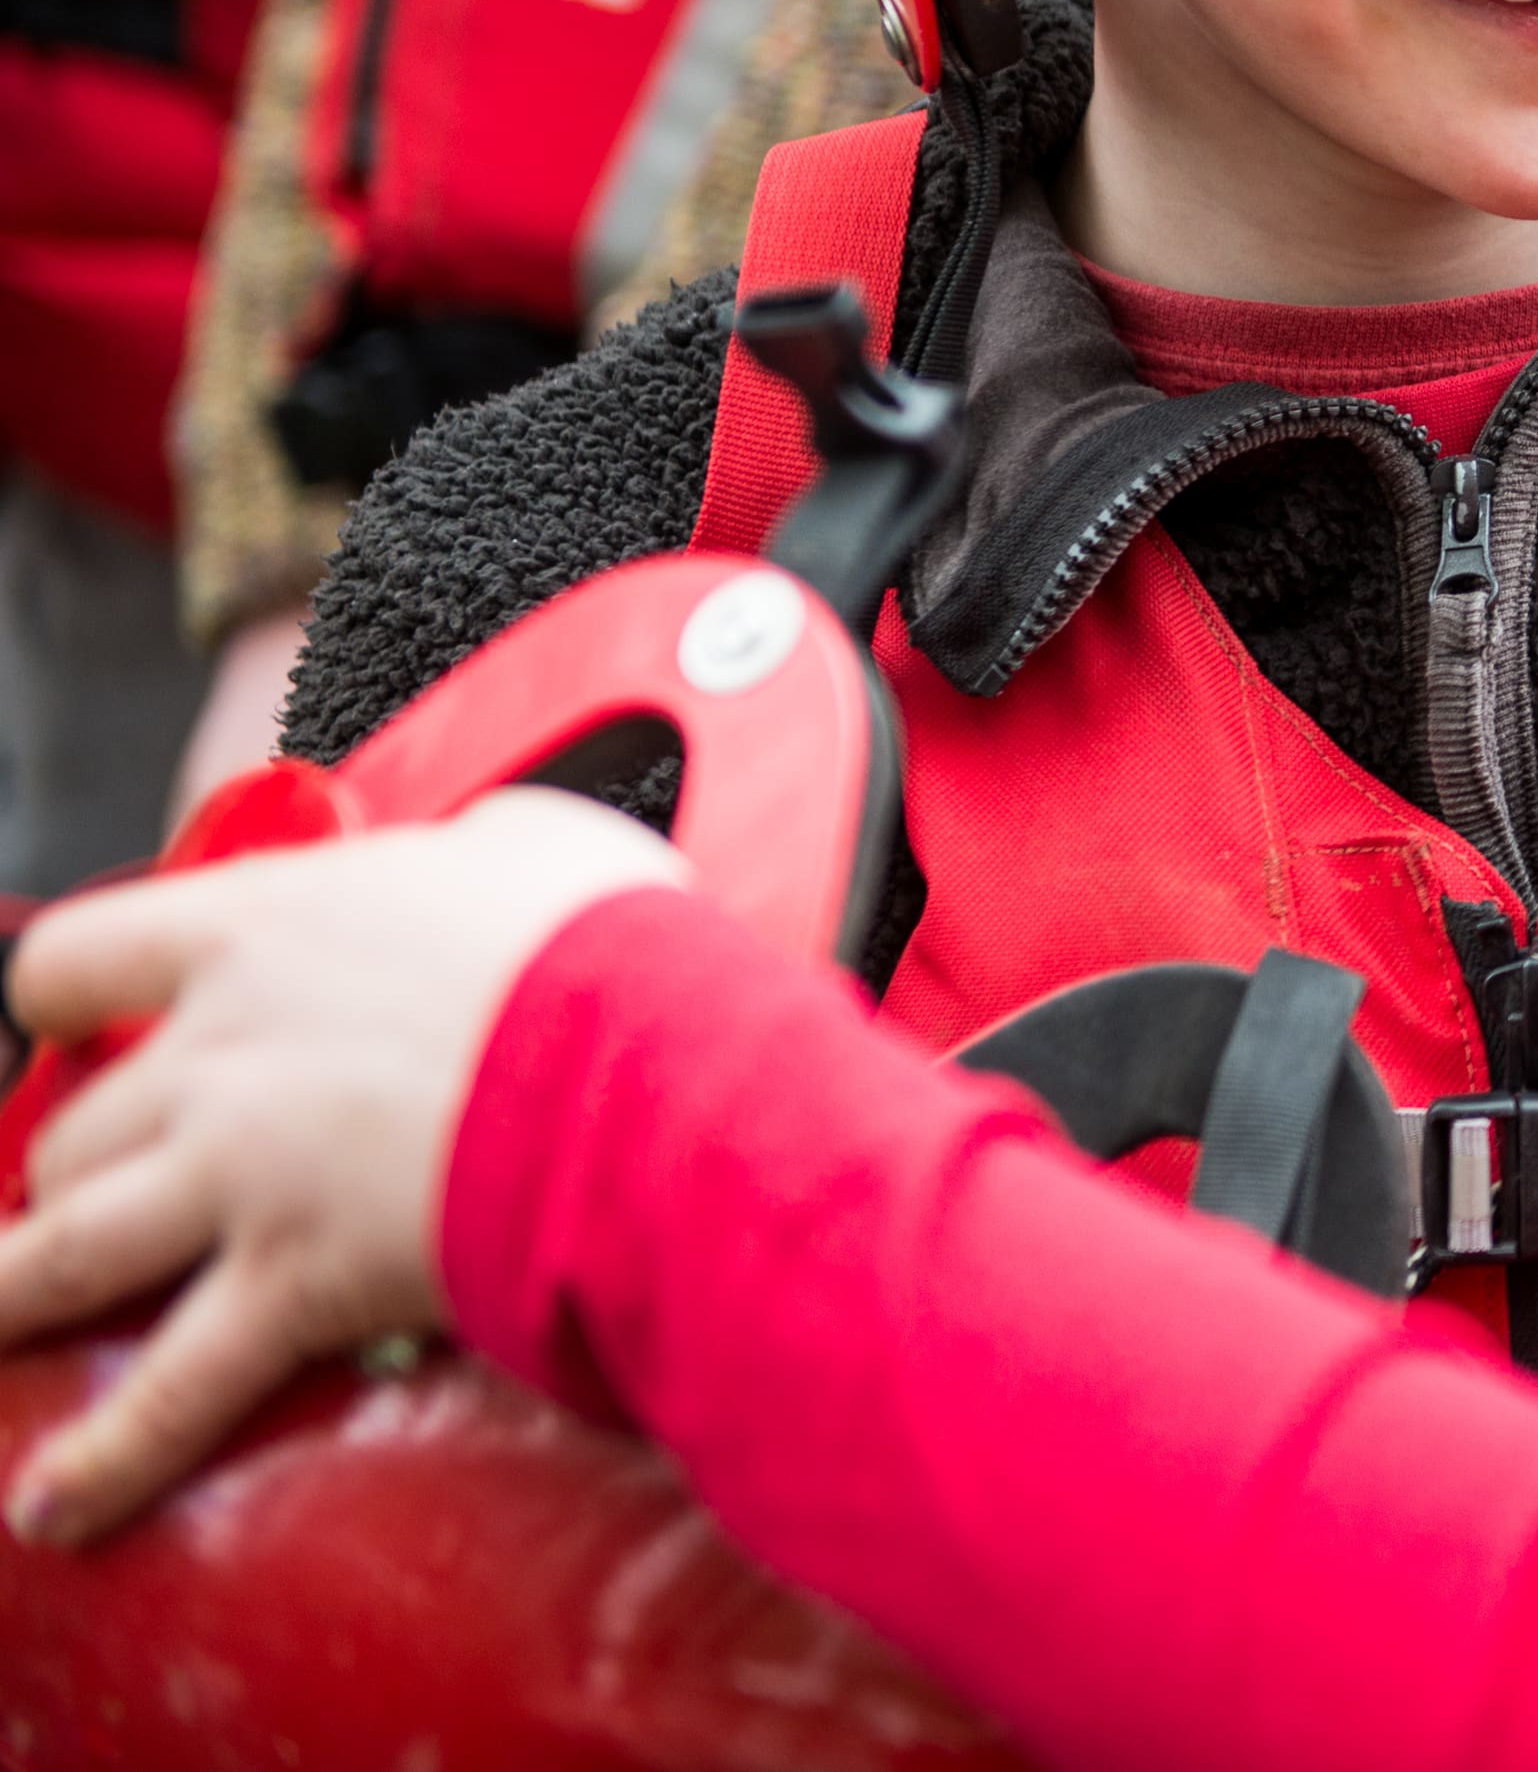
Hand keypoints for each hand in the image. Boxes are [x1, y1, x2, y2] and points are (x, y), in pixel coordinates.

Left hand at [0, 790, 686, 1545]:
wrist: (657, 1063)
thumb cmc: (606, 945)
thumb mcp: (531, 846)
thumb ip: (464, 852)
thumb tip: (484, 858)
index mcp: (259, 933)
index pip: (76, 958)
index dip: (66, 1004)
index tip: (84, 1030)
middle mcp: (218, 1055)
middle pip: (73, 1129)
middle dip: (83, 1172)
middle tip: (121, 1199)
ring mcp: (241, 1175)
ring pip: (62, 1256)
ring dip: (16, 1301)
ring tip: (2, 1330)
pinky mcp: (295, 1281)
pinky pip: (170, 1390)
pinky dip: (106, 1457)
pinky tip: (54, 1506)